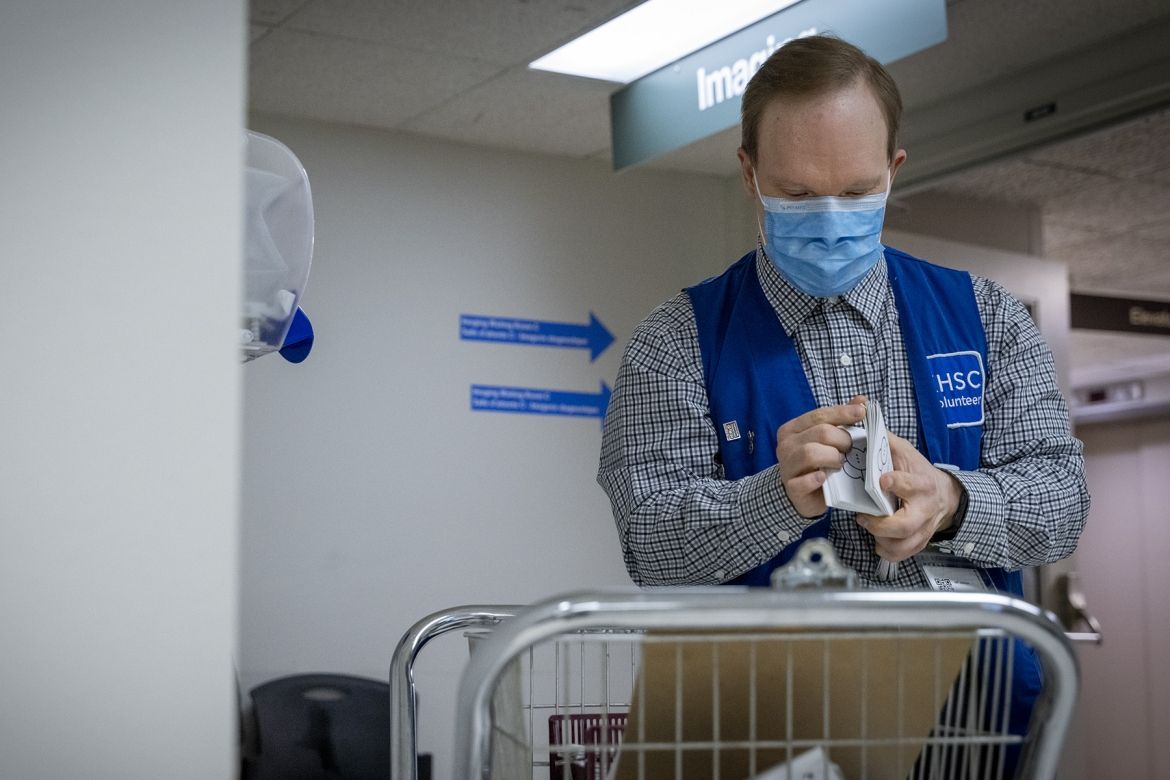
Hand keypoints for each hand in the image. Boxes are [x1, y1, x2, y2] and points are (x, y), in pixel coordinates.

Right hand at [776, 394, 866, 517]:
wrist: (802, 494)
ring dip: (833, 457)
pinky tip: (825, 477)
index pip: (819, 415)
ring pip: (811, 453)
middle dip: (843, 439)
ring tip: (841, 464)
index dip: (842, 412)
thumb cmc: (817, 462)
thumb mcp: (827, 439)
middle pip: (820, 432)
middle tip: (851, 448)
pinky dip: (816, 479)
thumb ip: (842, 419)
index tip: (862, 412)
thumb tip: (861, 400)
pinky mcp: (791, 488)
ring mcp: (786, 466)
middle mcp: (786, 445)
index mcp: (793, 429)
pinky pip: (804, 481)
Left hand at [856, 431, 962, 561]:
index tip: (882, 481)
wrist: (945, 494)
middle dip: (881, 525)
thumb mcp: (904, 451)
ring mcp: (923, 529)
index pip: (911, 485)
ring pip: (903, 545)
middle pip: (905, 526)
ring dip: (881, 541)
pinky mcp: (919, 541)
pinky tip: (878, 540)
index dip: (897, 483)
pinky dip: (887, 551)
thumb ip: (883, 440)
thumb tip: (860, 421)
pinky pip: (902, 554)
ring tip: (868, 526)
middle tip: (863, 517)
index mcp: (921, 484)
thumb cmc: (917, 471)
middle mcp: (924, 510)